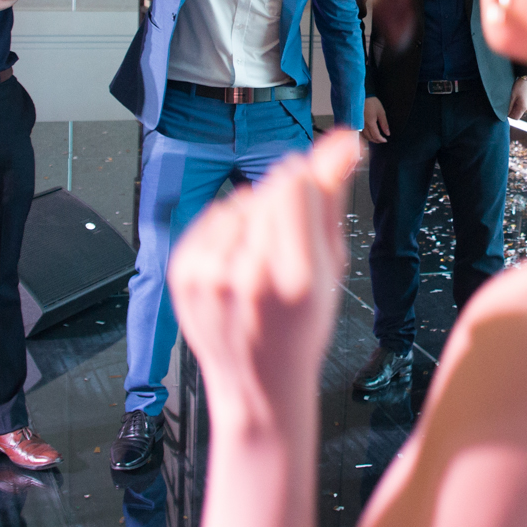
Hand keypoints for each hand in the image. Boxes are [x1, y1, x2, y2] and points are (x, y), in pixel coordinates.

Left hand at [170, 132, 363, 424]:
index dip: (307, 179)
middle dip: (285, 201)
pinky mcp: (182, 272)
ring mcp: (209, 275)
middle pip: (268, 190)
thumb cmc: (301, 330)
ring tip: (263, 258)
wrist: (256, 385)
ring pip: (240, 201)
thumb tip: (344, 141)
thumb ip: (332, 199)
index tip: (314, 187)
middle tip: (291, 241)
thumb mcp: (332, 269)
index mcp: (296, 278)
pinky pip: (212, 218)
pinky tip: (238, 261)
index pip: (295, 185)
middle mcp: (249, 275)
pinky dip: (228, 230)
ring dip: (255, 215)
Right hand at [362, 96, 390, 143]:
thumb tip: (387, 133)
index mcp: (370, 123)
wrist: (362, 96)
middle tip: (382, 140)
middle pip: (370, 138)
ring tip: (377, 138)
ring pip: (365, 136)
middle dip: (377, 141)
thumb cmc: (372, 103)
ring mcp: (359, 125)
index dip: (381, 140)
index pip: (376, 136)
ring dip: (371, 139)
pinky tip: (369, 135)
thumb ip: (384, 124)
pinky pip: (361, 133)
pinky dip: (366, 136)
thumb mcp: (381, 112)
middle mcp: (363, 126)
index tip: (385, 140)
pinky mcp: (357, 123)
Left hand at [508, 77, 526, 119]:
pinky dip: (517, 104)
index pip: (514, 118)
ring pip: (518, 110)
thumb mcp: (512, 96)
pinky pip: (521, 106)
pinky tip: (515, 97)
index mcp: (523, 107)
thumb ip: (509, 106)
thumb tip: (506, 114)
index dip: (508, 115)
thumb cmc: (520, 86)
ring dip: (513, 107)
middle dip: (511, 111)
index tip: (504, 108)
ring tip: (511, 99)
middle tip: (506, 103)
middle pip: (517, 114)